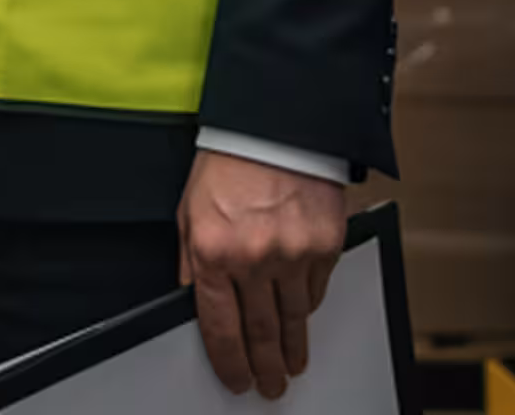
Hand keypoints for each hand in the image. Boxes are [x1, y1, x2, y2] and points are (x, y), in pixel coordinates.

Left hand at [180, 151, 345, 397]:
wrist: (274, 127)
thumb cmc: (228, 165)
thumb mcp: (189, 213)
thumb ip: (192, 262)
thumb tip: (193, 302)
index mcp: (213, 251)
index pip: (220, 325)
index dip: (229, 360)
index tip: (236, 378)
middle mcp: (255, 257)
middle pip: (262, 331)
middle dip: (265, 366)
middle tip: (269, 386)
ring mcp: (294, 253)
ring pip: (295, 318)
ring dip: (293, 348)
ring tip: (291, 364)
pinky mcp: (325, 245)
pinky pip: (317, 291)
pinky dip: (309, 308)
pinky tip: (304, 318)